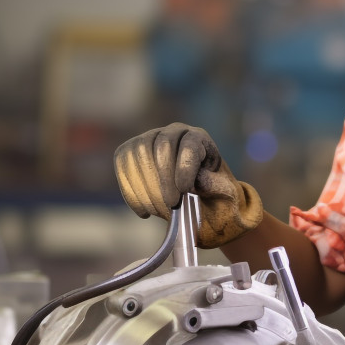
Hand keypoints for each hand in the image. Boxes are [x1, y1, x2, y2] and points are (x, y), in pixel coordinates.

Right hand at [114, 123, 262, 247]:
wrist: (192, 193)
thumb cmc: (209, 191)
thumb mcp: (221, 190)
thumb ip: (214, 185)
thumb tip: (198, 181)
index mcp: (199, 138)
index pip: (189, 146)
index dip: (185, 168)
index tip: (185, 191)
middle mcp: (173, 132)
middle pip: (162, 146)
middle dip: (165, 179)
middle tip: (171, 204)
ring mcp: (148, 138)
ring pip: (139, 153)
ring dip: (146, 187)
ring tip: (158, 212)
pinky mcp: (129, 150)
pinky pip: (123, 164)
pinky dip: (131, 191)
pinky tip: (144, 212)